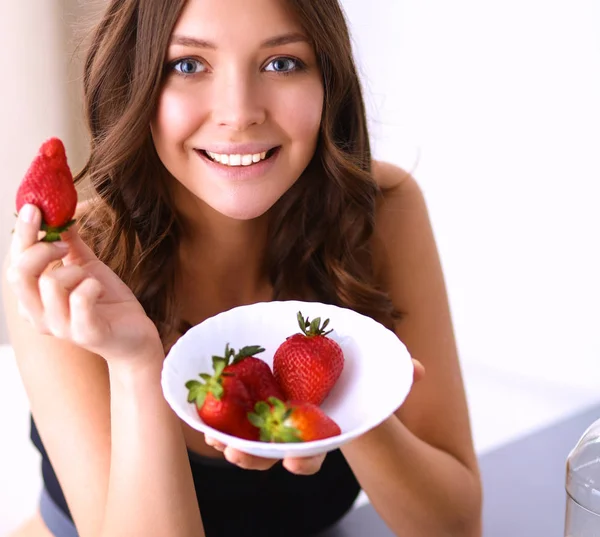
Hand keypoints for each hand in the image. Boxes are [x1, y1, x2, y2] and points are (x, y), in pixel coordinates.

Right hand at [7, 204, 161, 363]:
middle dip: (42, 249)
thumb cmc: (108, 302)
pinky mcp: (85, 334)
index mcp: (34, 299)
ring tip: (89, 279)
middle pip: (18, 274)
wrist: (136, 335)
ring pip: (50, 283)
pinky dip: (92, 286)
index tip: (34, 208)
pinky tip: (99, 289)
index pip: (14, 264)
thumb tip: (59, 214)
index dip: (22, 234)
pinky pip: (80, 299)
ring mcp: (61, 327)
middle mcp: (39, 316)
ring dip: (74, 271)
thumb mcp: (87, 267)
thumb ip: (71, 244)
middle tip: (65, 246)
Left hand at [202, 360, 424, 473]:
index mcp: (319, 428)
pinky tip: (201, 416)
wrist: (321, 359)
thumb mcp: (371, 374)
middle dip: (254, 457)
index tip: (296, 463)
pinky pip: (230, 414)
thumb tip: (420, 371)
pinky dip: (216, 417)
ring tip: (214, 439)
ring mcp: (268, 416)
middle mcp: (291, 428)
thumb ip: (394, 376)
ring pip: (246, 436)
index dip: (304, 460)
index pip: (312, 452)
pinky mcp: (249, 399)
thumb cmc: (348, 374)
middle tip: (236, 454)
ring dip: (228, 441)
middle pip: (271, 451)